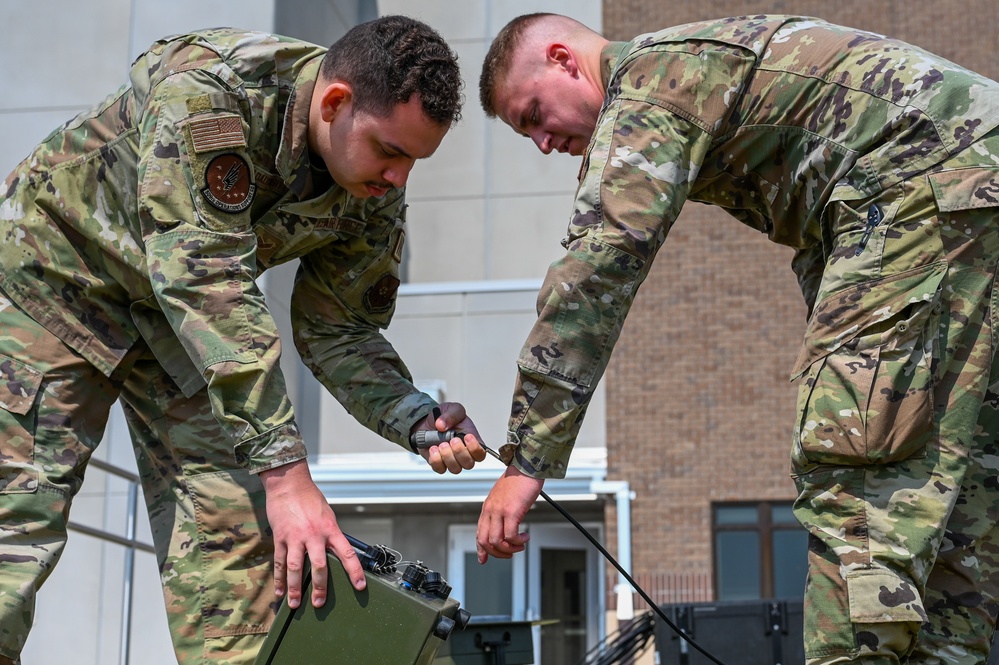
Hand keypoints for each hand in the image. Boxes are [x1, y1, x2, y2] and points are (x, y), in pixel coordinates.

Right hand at [259, 459, 364, 608]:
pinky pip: (279, 561)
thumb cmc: (310, 498)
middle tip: (320, 603)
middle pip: (319, 565)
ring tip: (294, 604)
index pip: (347, 553)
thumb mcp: (328, 514)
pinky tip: (280, 592)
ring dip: (295, 588)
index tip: (360, 586)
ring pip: (295, 567)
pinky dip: (279, 578)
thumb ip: (330, 534)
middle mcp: (314, 535)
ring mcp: (295, 537)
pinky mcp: (280, 537)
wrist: (289, 484)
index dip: (355, 571)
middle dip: (320, 587)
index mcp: (330, 529)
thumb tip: (335, 551)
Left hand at [413, 402, 486, 473]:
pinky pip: (440, 469)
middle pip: (469, 464)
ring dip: (448, 456)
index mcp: (472, 441)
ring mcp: (451, 461)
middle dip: (460, 452)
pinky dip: (436, 460)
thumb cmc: (445, 418)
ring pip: (455, 469)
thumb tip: (443, 425)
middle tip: (452, 440)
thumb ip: (452, 414)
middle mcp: (464, 454)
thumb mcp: (452, 408)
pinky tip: (433, 448)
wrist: (427, 422)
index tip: (467, 436)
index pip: (481, 454)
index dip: (476, 449)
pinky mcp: (438, 464)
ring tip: (441, 444)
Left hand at [476, 465, 542, 562]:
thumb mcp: (503, 498)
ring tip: (520, 545)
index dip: (481, 550)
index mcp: (487, 508)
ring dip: (510, 549)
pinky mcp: (512, 511)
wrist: (526, 466)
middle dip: (498, 553)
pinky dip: (518, 541)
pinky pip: (511, 535)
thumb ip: (500, 512)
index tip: (484, 559)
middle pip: (485, 542)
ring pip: (496, 542)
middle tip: (511, 552)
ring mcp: (499, 511)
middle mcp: (490, 511)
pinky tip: (525, 537)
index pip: (479, 534)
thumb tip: (504, 527)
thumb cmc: (518, 481)